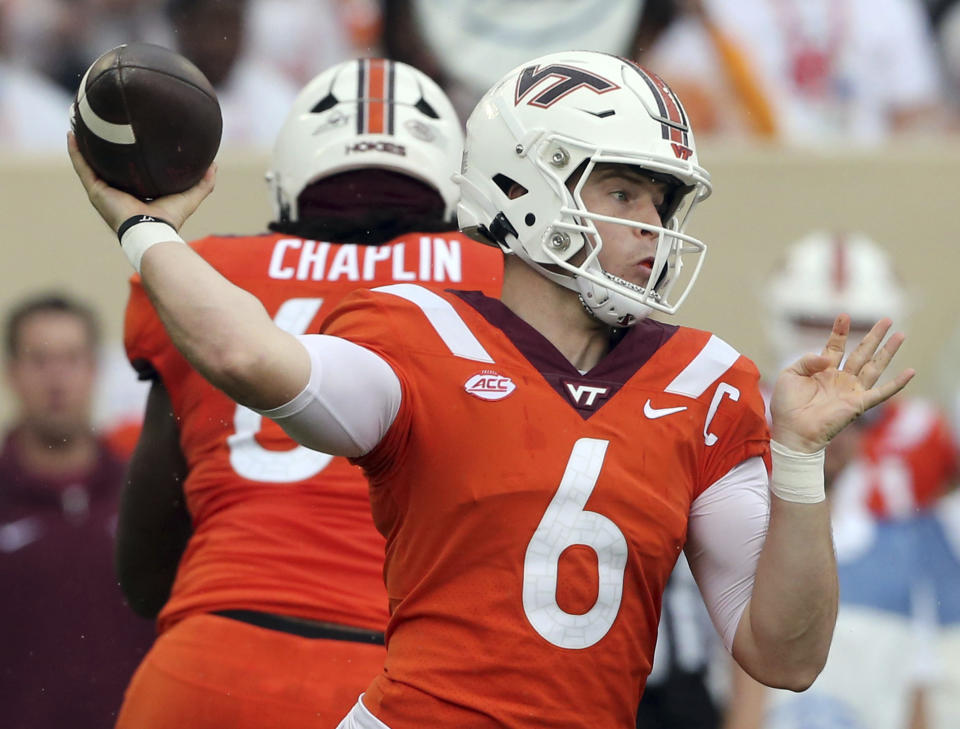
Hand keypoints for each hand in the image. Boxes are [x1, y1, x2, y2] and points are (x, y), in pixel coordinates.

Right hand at [67, 131, 215, 232]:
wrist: (152, 230)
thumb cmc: (170, 218)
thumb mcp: (190, 196)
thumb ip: (203, 182)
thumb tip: (214, 164)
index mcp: (135, 193)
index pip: (129, 171)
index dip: (127, 156)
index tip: (127, 136)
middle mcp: (117, 191)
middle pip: (106, 164)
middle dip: (101, 147)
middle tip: (100, 124)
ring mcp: (103, 191)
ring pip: (89, 163)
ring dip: (83, 144)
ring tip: (79, 122)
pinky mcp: (95, 191)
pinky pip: (82, 167)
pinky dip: (75, 152)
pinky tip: (72, 133)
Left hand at [769, 314, 914, 452]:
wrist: (792, 431)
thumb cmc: (786, 405)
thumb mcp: (789, 375)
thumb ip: (807, 361)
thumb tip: (828, 357)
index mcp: (822, 371)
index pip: (836, 346)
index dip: (840, 331)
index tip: (844, 315)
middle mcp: (840, 379)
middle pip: (861, 352)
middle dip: (873, 336)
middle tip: (887, 319)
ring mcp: (850, 391)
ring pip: (874, 366)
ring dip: (888, 351)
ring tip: (900, 335)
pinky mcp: (858, 404)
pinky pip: (882, 393)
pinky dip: (897, 383)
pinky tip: (910, 371)